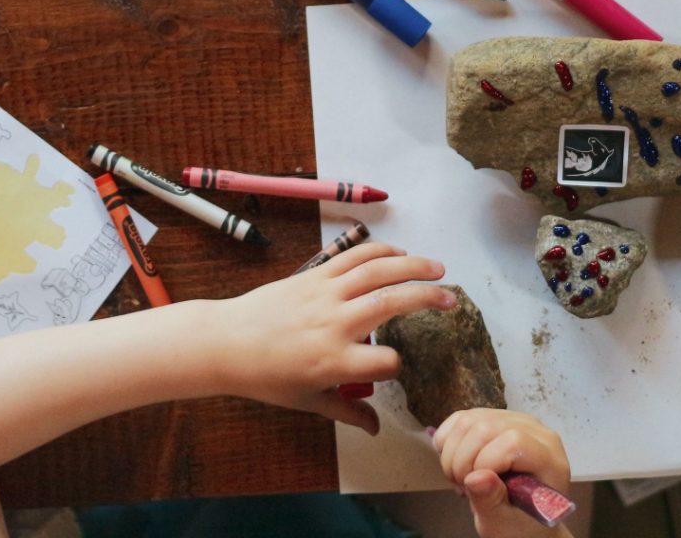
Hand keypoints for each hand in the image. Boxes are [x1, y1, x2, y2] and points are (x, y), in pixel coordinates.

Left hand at [214, 242, 452, 434]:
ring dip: (412, 265)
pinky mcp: (315, 275)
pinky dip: (380, 250)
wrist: (228, 342)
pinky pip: (353, 257)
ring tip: (438, 268)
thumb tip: (379, 430)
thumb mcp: (309, 402)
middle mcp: (335, 324)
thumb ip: (348, 413)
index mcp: (335, 362)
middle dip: (427, 299)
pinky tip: (400, 253)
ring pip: (377, 271)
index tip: (396, 366)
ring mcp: (326, 294)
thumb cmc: (268, 378)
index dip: (398, 366)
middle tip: (452, 300)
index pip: (386, 362)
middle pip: (392, 303)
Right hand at [434, 408, 572, 537]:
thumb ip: (492, 502)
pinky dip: (448, 440)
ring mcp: (513, 418)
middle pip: (485, 427)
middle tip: (462, 487)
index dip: (485, 462)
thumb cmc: (520, 525)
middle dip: (462, 460)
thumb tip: (476, 477)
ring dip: (452, 452)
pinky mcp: (494, 416)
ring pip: (469, 420)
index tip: (474, 488)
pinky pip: (461, 417)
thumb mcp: (505, 525)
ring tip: (460, 478)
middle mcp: (535, 429)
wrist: (521, 518)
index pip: (513, 442)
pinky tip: (455, 463)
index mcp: (549, 458)